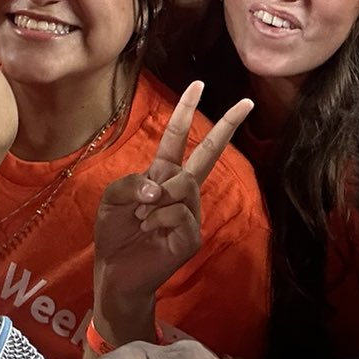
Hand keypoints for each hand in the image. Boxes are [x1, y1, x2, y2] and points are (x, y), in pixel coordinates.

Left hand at [91, 82, 253, 345]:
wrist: (115, 274)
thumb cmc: (115, 234)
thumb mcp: (111, 199)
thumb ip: (131, 183)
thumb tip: (159, 189)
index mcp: (161, 176)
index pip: (176, 138)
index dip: (185, 111)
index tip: (198, 84)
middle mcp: (181, 190)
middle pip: (207, 153)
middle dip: (226, 126)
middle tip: (247, 102)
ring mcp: (190, 213)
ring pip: (184, 186)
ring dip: (156, 200)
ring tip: (142, 218)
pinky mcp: (192, 236)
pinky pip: (180, 215)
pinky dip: (158, 220)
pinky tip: (150, 232)